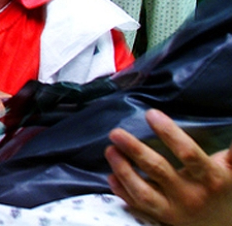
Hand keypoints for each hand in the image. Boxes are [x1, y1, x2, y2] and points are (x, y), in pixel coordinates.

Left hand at [106, 109, 231, 225]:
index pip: (188, 153)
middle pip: (158, 170)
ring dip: (124, 171)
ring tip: (110, 150)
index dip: (169, 133)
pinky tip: (110, 175)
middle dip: (135, 149)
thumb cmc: (225, 190)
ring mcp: (175, 210)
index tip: (151, 114)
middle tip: (116, 133)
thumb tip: (231, 120)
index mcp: (211, 178)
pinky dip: (122, 192)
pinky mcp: (162, 219)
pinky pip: (138, 206)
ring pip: (144, 192)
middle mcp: (191, 195)